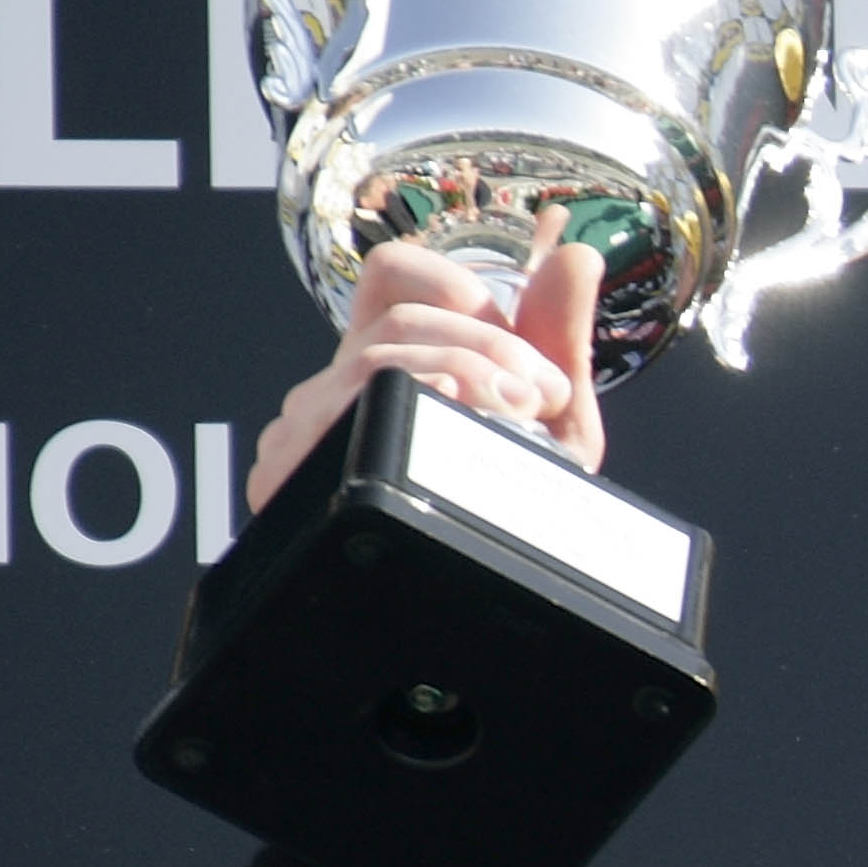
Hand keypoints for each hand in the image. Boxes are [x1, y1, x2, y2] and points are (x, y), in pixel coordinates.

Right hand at [245, 220, 606, 512]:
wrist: (476, 610)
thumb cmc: (505, 507)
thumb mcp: (548, 422)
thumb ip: (561, 338)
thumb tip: (580, 256)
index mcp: (395, 355)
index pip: (399, 273)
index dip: (471, 297)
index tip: (536, 363)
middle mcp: (342, 383)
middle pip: (399, 317)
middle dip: (487, 345)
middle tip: (540, 397)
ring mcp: (310, 429)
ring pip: (370, 359)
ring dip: (458, 374)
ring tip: (512, 416)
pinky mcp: (287, 478)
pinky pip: (333, 423)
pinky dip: (402, 409)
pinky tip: (443, 427)